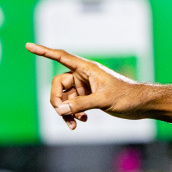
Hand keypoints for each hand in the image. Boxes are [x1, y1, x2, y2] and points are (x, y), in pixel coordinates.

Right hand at [26, 43, 151, 130]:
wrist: (143, 105)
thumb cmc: (128, 97)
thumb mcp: (103, 100)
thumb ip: (80, 105)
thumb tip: (59, 110)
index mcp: (87, 69)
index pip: (61, 56)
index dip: (44, 52)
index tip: (28, 46)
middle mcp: (84, 76)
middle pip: (58, 84)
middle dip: (57, 101)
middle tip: (63, 115)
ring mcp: (86, 87)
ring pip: (65, 98)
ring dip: (66, 112)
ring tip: (73, 125)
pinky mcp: (90, 98)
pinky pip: (73, 105)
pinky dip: (73, 114)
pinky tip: (81, 122)